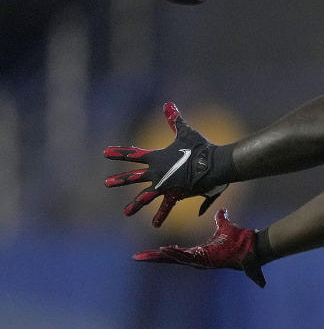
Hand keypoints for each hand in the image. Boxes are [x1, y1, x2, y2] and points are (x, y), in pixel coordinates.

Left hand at [104, 102, 227, 226]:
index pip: (133, 154)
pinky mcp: (174, 194)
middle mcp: (156, 172)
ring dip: (135, 204)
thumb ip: (175, 120)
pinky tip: (155, 225)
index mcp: (157, 157)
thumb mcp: (186, 132)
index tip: (105, 153)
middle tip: (107, 183)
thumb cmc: (200, 147)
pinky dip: (162, 215)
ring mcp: (164, 185)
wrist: (213, 165)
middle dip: (120, 179)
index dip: (119, 153)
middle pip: (134, 176)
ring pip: (145, 196)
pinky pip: (166, 206)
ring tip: (125, 212)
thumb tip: (168, 104)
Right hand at [134, 209, 266, 286]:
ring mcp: (201, 261)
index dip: (165, 252)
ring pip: (176, 259)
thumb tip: (221, 211)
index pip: (178, 252)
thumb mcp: (225, 226)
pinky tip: (164, 250)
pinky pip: (187, 257)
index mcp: (200, 252)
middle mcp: (198, 258)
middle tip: (138, 258)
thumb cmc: (239, 240)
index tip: (153, 250)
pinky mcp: (206, 261)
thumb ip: (220, 219)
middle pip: (171, 258)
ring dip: (160, 257)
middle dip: (154, 258)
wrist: (251, 247)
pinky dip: (175, 254)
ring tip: (145, 256)